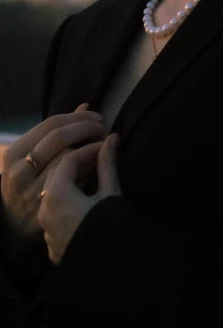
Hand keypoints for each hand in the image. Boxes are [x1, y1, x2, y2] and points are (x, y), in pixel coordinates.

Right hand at [1, 103, 105, 251]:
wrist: (12, 221)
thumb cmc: (27, 179)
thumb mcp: (32, 154)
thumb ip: (56, 131)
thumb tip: (85, 107)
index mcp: (14, 153)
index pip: (51, 124)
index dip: (78, 118)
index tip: (96, 117)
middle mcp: (20, 171)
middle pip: (60, 138)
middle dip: (87, 128)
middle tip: (102, 128)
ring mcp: (32, 191)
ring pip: (69, 160)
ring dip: (92, 147)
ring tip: (104, 143)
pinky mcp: (46, 209)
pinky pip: (75, 182)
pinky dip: (89, 168)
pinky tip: (98, 163)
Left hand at [37, 133, 121, 265]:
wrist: (107, 270)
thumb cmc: (109, 227)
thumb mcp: (110, 193)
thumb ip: (108, 164)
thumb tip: (111, 138)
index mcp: (56, 193)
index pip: (69, 159)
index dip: (89, 148)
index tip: (106, 144)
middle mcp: (45, 209)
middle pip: (58, 175)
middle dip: (78, 161)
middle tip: (100, 155)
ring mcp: (47, 228)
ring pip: (55, 195)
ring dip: (72, 181)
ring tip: (94, 174)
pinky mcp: (53, 243)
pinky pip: (57, 213)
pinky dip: (69, 200)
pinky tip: (86, 199)